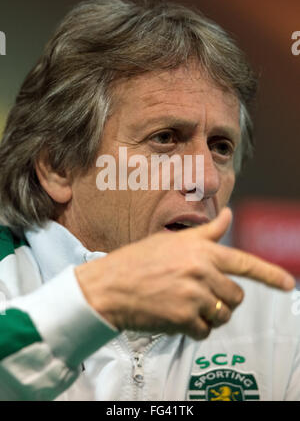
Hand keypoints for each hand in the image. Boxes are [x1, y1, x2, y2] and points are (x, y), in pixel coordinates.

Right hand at [75, 208, 294, 339]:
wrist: (109, 285)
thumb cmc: (137, 261)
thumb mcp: (172, 240)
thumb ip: (206, 232)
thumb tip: (228, 214)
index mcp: (201, 250)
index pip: (244, 262)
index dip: (270, 274)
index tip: (288, 283)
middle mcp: (201, 270)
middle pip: (236, 295)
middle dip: (225, 299)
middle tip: (203, 296)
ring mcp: (194, 295)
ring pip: (223, 314)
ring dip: (211, 315)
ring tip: (188, 306)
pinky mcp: (184, 318)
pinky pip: (205, 331)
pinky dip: (196, 329)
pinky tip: (178, 318)